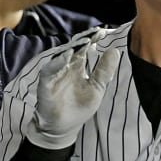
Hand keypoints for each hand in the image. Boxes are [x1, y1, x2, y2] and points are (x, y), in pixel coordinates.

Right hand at [24, 29, 120, 149]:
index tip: (104, 32)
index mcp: (78, 66)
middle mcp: (66, 66)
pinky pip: (49, 70)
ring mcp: (55, 73)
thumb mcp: (96, 88)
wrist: (62, 128)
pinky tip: (67, 56)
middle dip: (84, 39)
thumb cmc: (79, 108)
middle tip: (96, 32)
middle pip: (74, 48)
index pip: (85, 49)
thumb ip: (104, 70)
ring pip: (62, 55)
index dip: (93, 40)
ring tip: (85, 41)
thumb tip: (115, 50)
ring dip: (72, 48)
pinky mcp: (46, 82)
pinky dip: (57, 63)